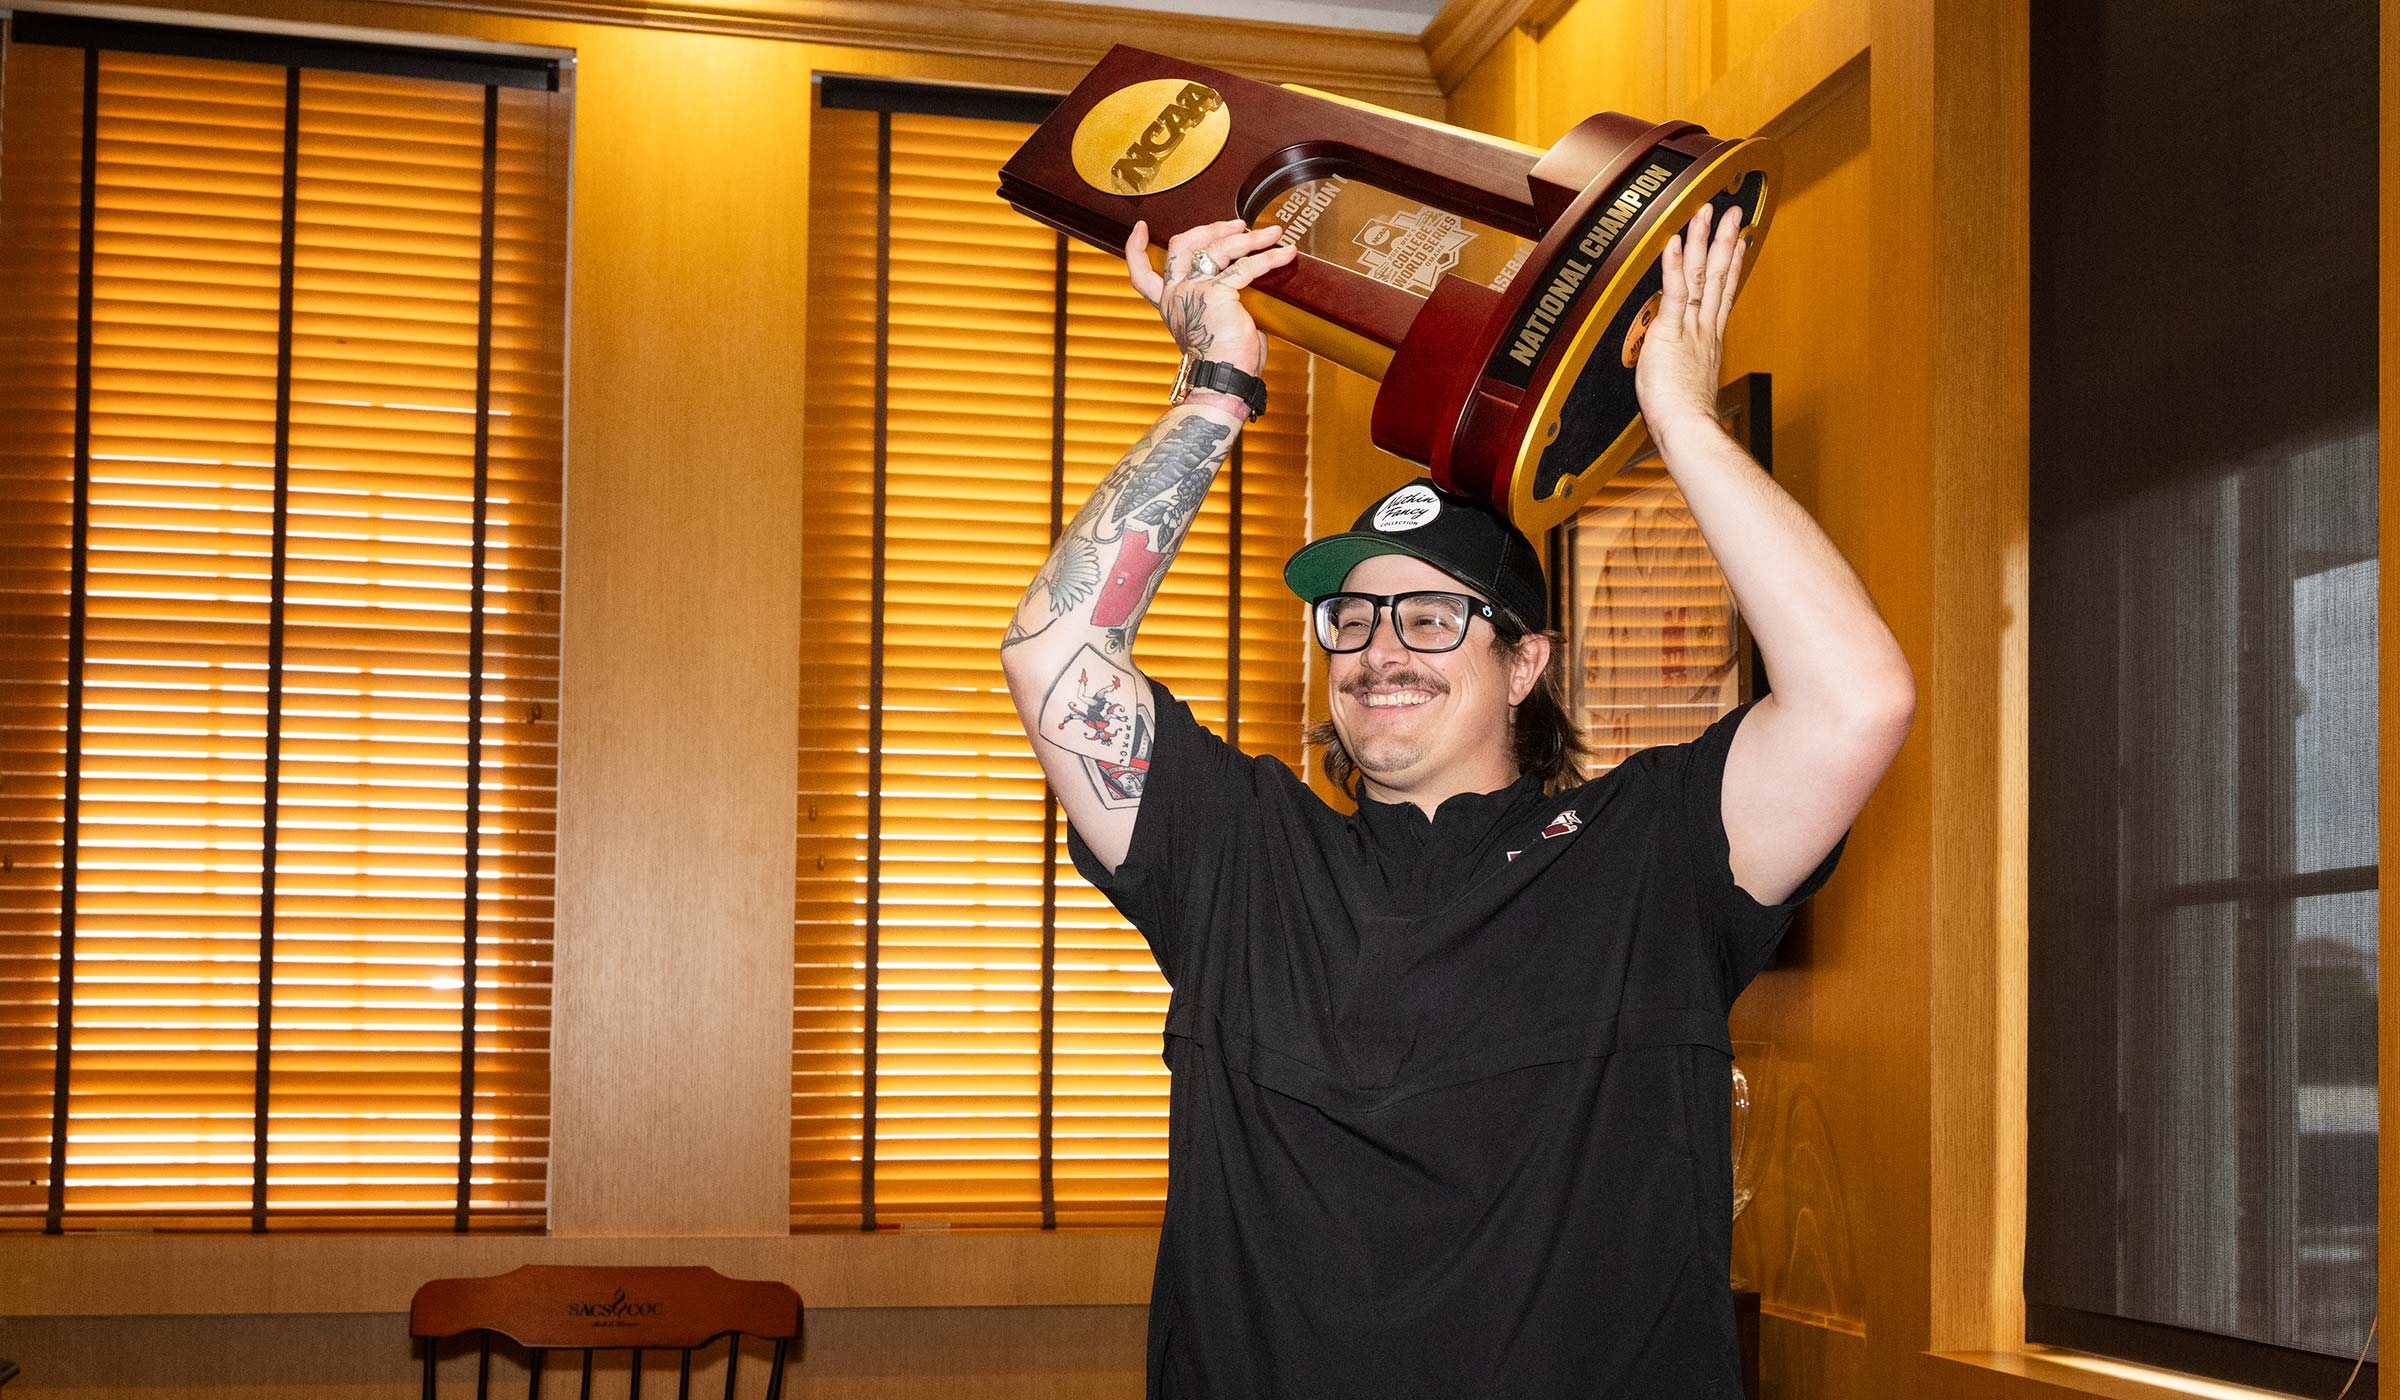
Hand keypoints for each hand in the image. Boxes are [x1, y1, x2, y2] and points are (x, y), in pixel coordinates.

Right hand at [1124, 218, 1294, 376]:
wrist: (1224, 381)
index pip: (1140, 273)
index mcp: (1170, 303)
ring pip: (1218, 248)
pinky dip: (1269, 258)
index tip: (1141, 228)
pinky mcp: (1217, 293)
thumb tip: (1246, 275)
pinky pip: (1246, 267)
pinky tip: (1286, 254)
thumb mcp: (1215, 320)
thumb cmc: (1226, 360)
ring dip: (1249, 237)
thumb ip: (1219, 294)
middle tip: (1239, 225)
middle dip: (1212, 228)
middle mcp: (1177, 294)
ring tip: (1273, 234)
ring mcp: (1194, 291)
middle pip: (1183, 245)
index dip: (1136, 248)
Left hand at [1633, 202, 1747, 443]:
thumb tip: (1685, 364)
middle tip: (1733, 212)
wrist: (1689, 430)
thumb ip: (1689, 365)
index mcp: (1709, 340)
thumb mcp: (1690, 382)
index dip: (1732, 264)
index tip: (1739, 241)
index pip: (1723, 293)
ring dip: (1702, 240)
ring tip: (1706, 211)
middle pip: (1718, 275)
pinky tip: (1674, 241)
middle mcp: (1704, 328)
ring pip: (1699, 275)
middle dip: (1725, 239)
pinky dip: (1673, 265)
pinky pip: (1674, 292)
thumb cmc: (1685, 417)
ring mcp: (1690, 328)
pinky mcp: (1671, 332)